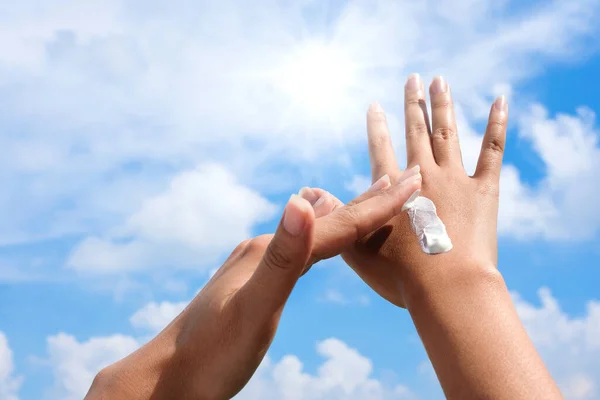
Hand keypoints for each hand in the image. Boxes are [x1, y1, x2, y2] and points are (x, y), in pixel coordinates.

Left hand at [85, 175, 420, 399]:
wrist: (166, 376)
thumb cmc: (211, 353)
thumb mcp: (253, 308)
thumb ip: (281, 258)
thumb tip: (301, 201)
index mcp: (270, 253)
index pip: (336, 226)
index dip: (377, 205)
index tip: (414, 180)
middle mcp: (264, 249)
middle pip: (327, 221)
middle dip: (368, 201)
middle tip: (403, 179)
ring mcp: (257, 264)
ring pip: (314, 233)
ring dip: (348, 216)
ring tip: (371, 201)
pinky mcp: (254, 281)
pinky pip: (300, 251)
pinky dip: (324, 240)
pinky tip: (320, 241)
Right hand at [343, 74, 506, 306]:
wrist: (446, 288)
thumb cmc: (400, 277)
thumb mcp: (356, 250)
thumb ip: (337, 217)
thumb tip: (311, 193)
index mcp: (392, 189)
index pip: (380, 148)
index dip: (376, 126)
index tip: (374, 105)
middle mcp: (423, 175)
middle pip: (416, 130)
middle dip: (413, 103)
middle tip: (413, 78)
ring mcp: (455, 180)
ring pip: (447, 133)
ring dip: (443, 105)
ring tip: (440, 80)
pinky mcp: (484, 191)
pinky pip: (491, 152)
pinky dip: (495, 125)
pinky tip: (499, 101)